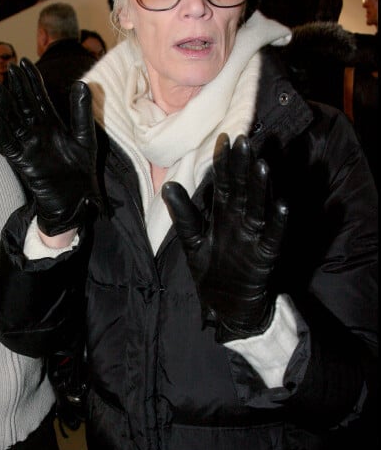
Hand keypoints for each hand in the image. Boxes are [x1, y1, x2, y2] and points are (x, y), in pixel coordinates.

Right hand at [0, 58, 100, 236]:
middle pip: (23, 106)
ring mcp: (29, 147)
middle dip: (17, 88)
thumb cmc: (81, 171)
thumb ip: (81, 112)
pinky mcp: (25, 163)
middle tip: (8, 68)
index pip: (39, 97)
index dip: (31, 80)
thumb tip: (81, 82)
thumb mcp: (85, 137)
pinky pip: (11, 147)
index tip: (23, 62)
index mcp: (52, 124)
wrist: (77, 199)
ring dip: (5, 107)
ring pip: (14, 123)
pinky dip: (4, 135)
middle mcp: (38, 133)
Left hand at [162, 133, 287, 342]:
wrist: (225, 310)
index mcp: (223, 216)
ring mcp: (253, 238)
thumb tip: (168, 185)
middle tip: (244, 140)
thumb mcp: (192, 242)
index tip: (223, 139)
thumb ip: (184, 215)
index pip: (223, 184)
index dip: (223, 163)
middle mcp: (240, 222)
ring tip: (262, 166)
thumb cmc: (211, 273)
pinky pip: (272, 239)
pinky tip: (281, 206)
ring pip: (258, 208)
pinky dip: (277, 224)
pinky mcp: (264, 258)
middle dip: (242, 167)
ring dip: (261, 189)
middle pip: (241, 190)